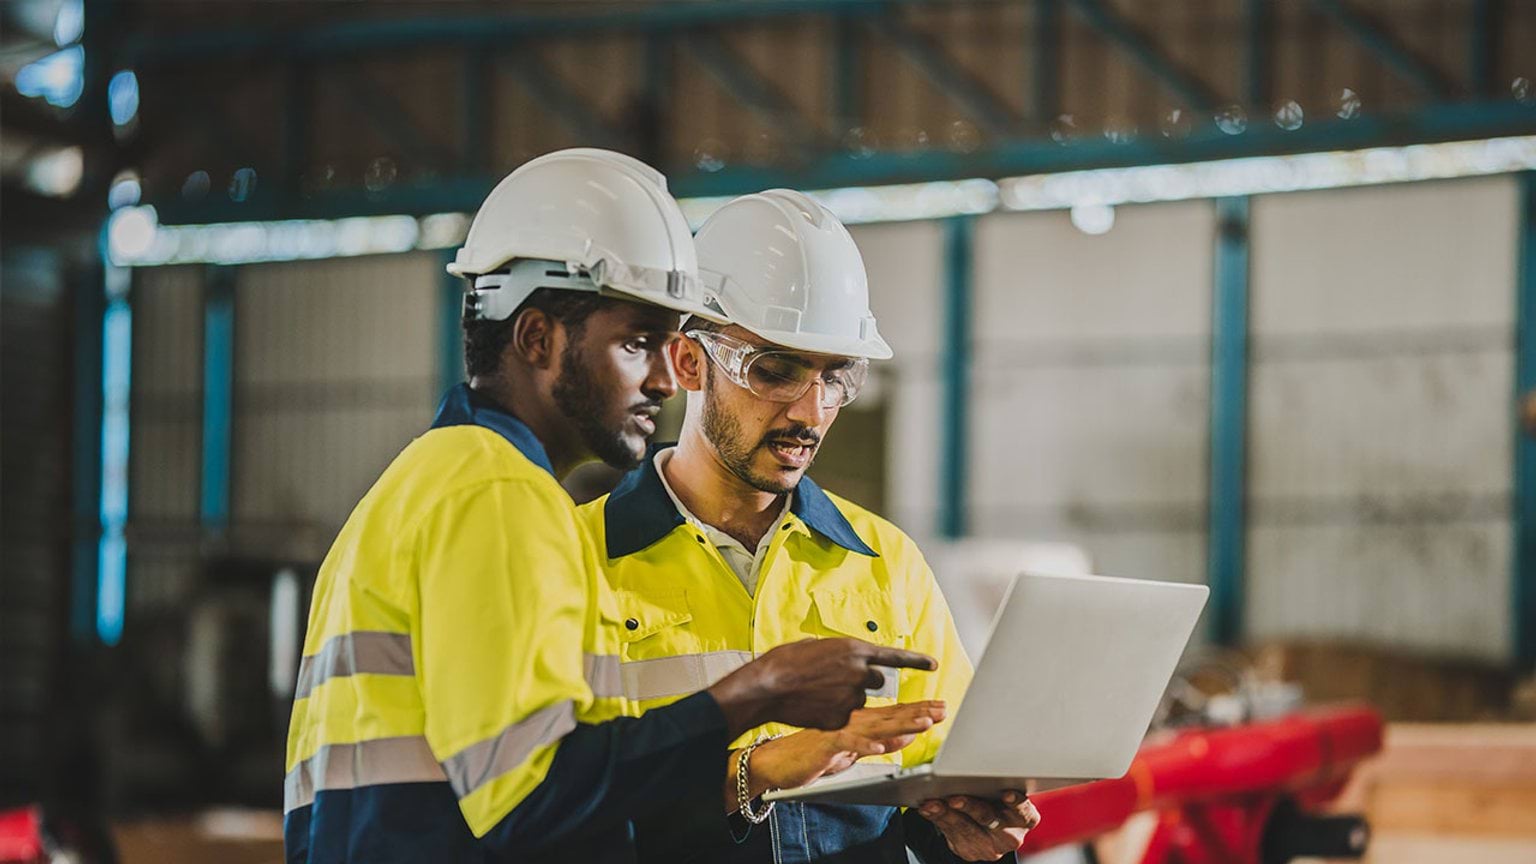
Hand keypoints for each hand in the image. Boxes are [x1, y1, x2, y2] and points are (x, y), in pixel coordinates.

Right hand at [707, 638, 936, 734]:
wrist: (767, 687)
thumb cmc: (784, 662)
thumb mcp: (815, 645)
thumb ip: (837, 652)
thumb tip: (841, 658)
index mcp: (855, 650)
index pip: (895, 656)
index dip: (917, 661)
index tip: (934, 665)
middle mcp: (859, 673)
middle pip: (875, 680)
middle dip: (860, 680)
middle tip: (835, 680)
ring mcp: (852, 698)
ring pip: (857, 700)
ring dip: (842, 697)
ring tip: (815, 692)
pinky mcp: (841, 719)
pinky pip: (843, 717)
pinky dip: (831, 713)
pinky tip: (812, 707)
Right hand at [754, 701, 946, 790]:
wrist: (774, 759)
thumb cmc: (808, 751)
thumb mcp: (846, 748)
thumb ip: (873, 742)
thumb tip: (900, 737)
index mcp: (856, 720)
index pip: (892, 713)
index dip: (917, 710)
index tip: (939, 707)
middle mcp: (851, 721)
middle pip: (890, 715)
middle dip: (919, 713)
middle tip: (943, 709)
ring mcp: (839, 730)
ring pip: (876, 726)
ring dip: (901, 724)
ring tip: (924, 724)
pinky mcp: (825, 743)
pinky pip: (849, 743)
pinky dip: (866, 744)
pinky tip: (883, 746)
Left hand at [917, 791, 1039, 860]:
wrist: (988, 827)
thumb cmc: (997, 800)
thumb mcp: (1004, 792)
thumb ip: (997, 782)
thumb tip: (977, 762)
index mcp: (1025, 818)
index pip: (1023, 810)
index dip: (1015, 802)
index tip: (1006, 793)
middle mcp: (1011, 836)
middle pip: (989, 819)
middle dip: (970, 807)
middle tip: (954, 797)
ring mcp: (990, 846)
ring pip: (966, 829)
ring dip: (946, 814)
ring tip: (932, 803)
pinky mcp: (970, 852)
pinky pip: (951, 835)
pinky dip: (937, 819)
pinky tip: (928, 809)